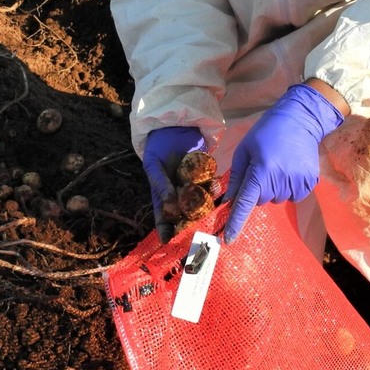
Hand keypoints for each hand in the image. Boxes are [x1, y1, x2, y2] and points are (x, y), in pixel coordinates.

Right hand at [142, 126, 205, 240]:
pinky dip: (214, 189)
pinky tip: (216, 188)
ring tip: (211, 213)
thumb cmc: (158, 148)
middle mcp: (180, 196)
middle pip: (185, 216)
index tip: (169, 242)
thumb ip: (160, 184)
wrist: (174, 127)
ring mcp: (194, 187)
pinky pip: (211, 187)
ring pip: (201, 203)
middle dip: (191, 226)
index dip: (166, 231)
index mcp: (163, 196)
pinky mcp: (206, 176)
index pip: (164, 219)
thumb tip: (170, 203)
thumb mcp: (153, 165)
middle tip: (198, 235)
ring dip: (206, 208)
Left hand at [223, 84, 344, 242]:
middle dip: (257, 190)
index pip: (246, 203)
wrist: (300, 120)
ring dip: (274, 188)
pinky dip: (288, 187)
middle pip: (261, 201)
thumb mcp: (244, 151)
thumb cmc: (266, 133)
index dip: (236, 222)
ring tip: (279, 164)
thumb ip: (237, 177)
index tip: (227, 239)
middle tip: (263, 167)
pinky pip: (293, 196)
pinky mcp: (309, 183)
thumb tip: (229, 201)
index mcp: (261, 171)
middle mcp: (279, 180)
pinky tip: (290, 169)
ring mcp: (297, 183)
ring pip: (276, 199)